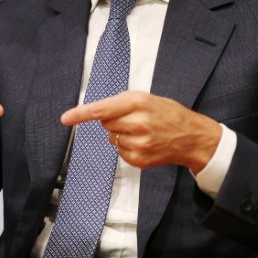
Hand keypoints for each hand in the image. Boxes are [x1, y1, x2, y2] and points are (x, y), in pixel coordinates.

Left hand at [61, 90, 221, 173]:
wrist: (191, 137)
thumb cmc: (169, 114)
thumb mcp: (148, 98)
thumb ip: (122, 103)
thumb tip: (97, 113)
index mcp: (138, 102)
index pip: (102, 109)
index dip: (81, 114)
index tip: (66, 118)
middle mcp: (137, 122)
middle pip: (105, 123)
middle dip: (113, 120)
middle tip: (133, 118)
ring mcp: (139, 143)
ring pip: (112, 138)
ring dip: (121, 135)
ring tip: (142, 132)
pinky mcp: (139, 159)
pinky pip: (120, 152)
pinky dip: (127, 147)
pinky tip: (144, 143)